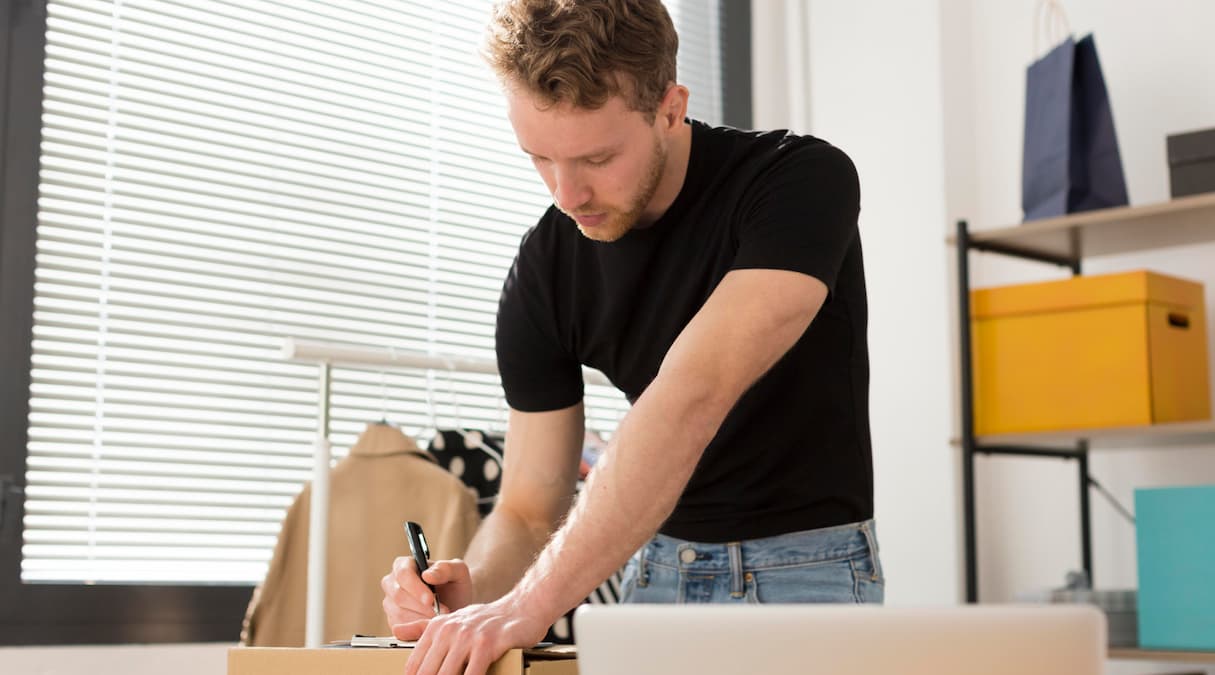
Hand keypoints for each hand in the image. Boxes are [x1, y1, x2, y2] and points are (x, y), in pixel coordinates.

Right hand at [381, 557, 475, 638]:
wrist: (456, 605)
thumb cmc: (455, 585)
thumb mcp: (458, 571)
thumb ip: (445, 569)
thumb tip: (427, 575)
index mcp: (404, 565)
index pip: (403, 574)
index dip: (416, 588)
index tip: (431, 599)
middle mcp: (392, 583)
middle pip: (399, 595)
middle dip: (422, 607)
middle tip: (441, 612)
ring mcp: (390, 603)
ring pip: (399, 614)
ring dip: (421, 619)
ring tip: (440, 618)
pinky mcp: (393, 621)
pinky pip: (401, 628)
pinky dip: (417, 629)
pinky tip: (431, 625)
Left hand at [402, 594, 551, 674]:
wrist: (522, 608)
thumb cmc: (487, 619)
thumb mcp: (452, 619)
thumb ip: (423, 628)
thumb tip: (397, 630)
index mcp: (437, 627)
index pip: (415, 665)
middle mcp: (450, 630)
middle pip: (428, 673)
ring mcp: (468, 637)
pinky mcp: (487, 645)